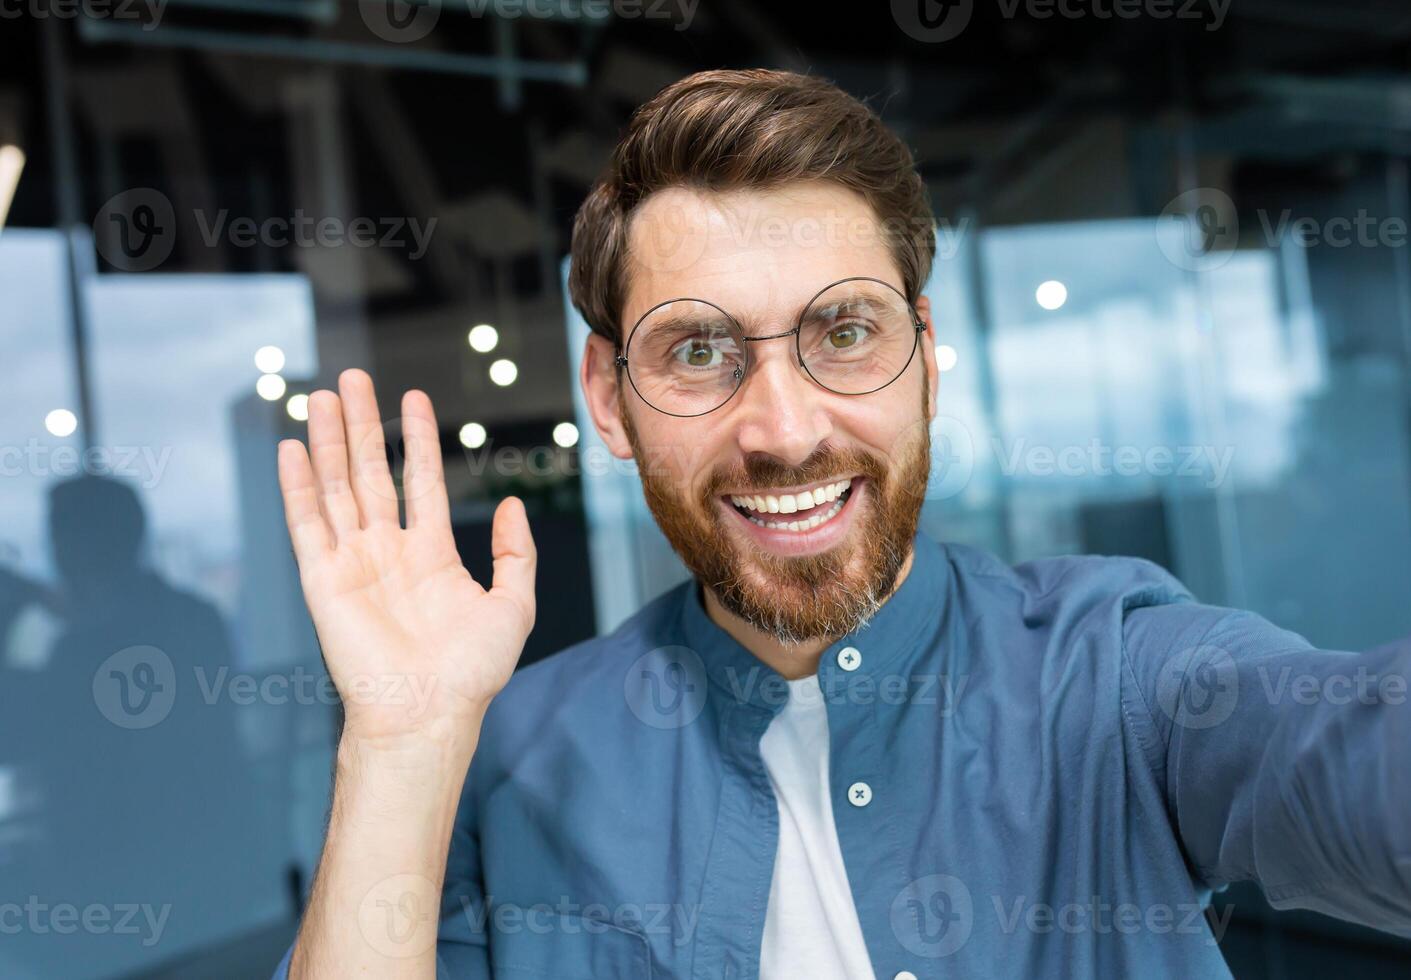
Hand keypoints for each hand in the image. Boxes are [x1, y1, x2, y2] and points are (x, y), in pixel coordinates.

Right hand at [277, 369, 535, 745]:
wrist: (428, 712)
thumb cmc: (471, 672)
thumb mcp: (513, 604)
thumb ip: (514, 553)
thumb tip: (511, 505)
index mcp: (429, 555)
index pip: (419, 481)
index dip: (416, 439)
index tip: (413, 398)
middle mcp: (386, 553)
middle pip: (369, 474)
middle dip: (361, 426)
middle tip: (353, 380)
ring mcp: (352, 563)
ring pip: (336, 488)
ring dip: (327, 442)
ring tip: (322, 396)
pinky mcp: (322, 579)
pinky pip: (307, 524)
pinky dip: (297, 486)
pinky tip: (293, 448)